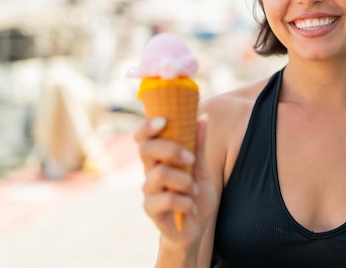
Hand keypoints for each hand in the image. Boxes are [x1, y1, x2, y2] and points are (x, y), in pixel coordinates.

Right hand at [135, 115, 216, 248]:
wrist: (196, 227)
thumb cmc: (195, 195)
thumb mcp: (201, 168)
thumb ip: (198, 145)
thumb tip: (202, 117)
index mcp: (158, 158)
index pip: (143, 137)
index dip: (147, 127)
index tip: (164, 120)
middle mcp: (149, 171)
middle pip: (146, 149)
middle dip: (171, 149)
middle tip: (191, 159)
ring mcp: (148, 190)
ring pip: (160, 174)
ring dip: (184, 181)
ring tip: (194, 190)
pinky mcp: (151, 209)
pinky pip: (167, 198)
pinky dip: (185, 201)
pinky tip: (190, 206)